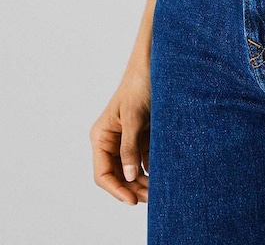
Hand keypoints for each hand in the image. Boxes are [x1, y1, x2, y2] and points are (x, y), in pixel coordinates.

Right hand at [90, 68, 151, 205]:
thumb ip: (130, 147)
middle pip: (118, 175)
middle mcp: (112, 141)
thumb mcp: (134, 117)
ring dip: (142, 182)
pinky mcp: (142, 136)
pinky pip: (144, 160)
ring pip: (131, 170)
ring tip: (157, 191)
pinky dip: (151, 169)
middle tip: (150, 198)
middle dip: (132, 188)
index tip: (132, 200)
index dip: (116, 189)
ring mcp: (127, 139)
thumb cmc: (139, 85)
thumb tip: (127, 177)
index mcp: (102, 136)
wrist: (157, 64)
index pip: (103, 173)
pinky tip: (161, 176)